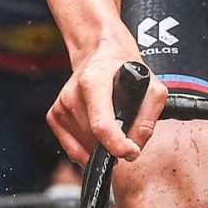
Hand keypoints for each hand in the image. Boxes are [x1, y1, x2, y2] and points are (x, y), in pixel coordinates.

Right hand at [48, 40, 166, 164]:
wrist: (100, 56)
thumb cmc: (126, 71)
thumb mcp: (152, 88)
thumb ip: (148, 119)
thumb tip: (135, 147)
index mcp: (94, 82)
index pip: (101, 124)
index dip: (117, 145)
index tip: (131, 152)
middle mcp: (72, 94)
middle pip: (93, 139)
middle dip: (114, 146)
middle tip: (128, 137)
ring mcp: (61, 106)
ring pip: (83, 146)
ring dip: (101, 148)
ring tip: (113, 130)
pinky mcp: (54, 115)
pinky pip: (71, 148)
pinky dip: (87, 150)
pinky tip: (99, 138)